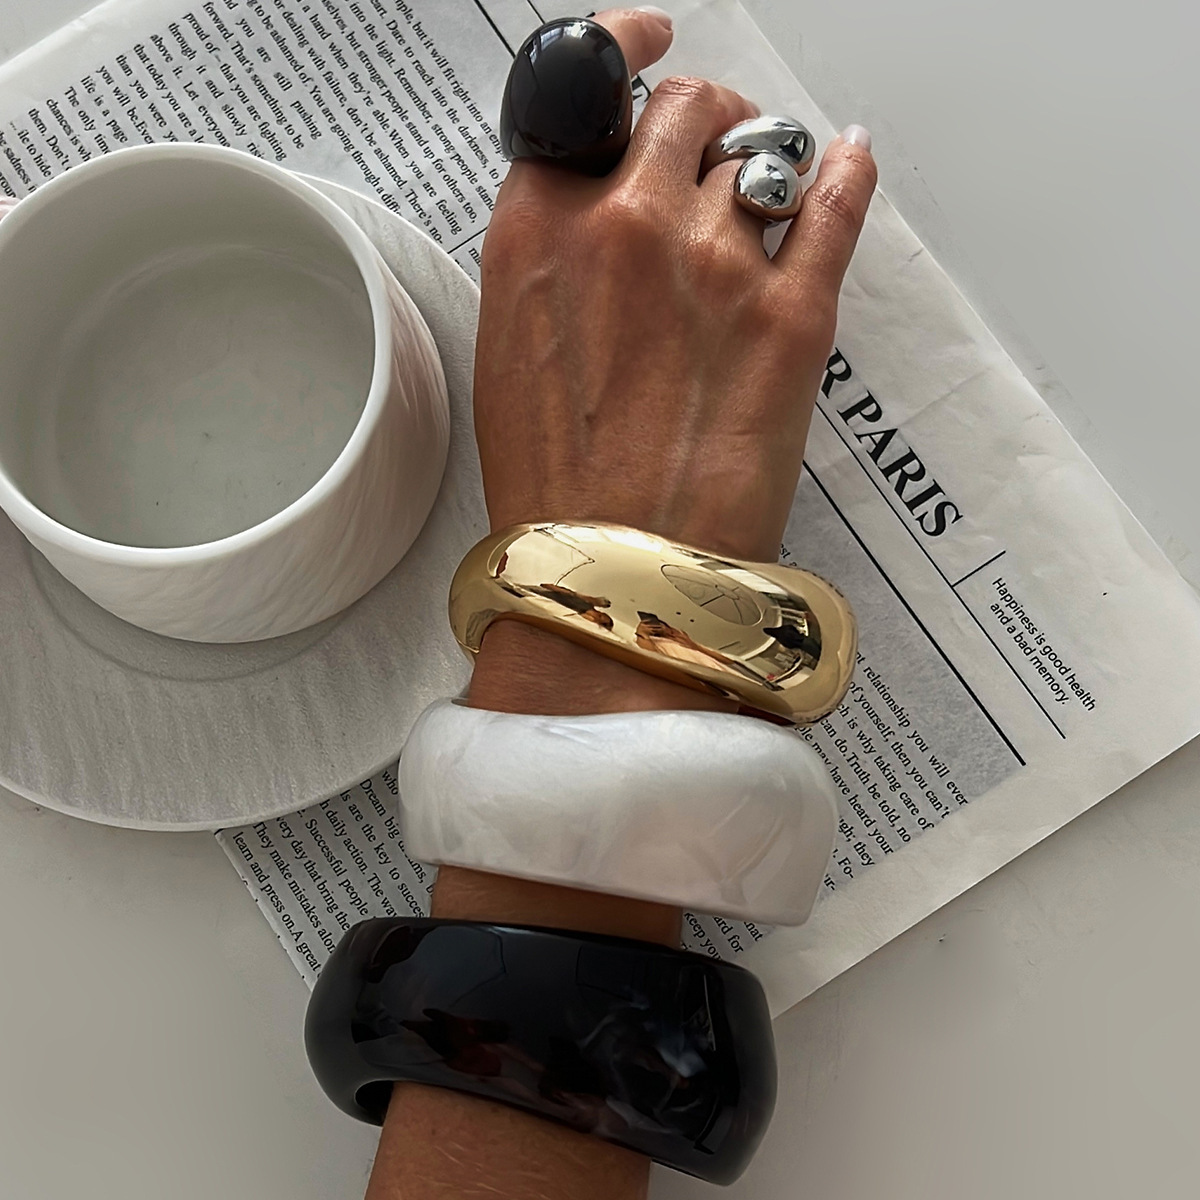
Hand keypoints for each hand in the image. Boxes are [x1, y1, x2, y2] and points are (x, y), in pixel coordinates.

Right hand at [474, 11, 876, 563]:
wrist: (613, 576)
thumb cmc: (556, 486)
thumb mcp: (514, 352)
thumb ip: (554, 260)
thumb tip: (602, 214)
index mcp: (537, 230)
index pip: (592, 92)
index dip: (626, 56)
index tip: (648, 42)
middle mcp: (625, 225)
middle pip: (689, 107)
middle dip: (706, 119)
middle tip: (716, 154)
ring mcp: (716, 265)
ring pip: (763, 152)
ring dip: (765, 166)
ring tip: (766, 204)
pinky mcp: (793, 315)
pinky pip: (836, 199)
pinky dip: (847, 172)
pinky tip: (848, 163)